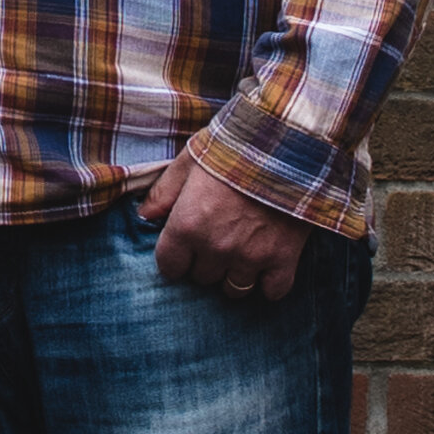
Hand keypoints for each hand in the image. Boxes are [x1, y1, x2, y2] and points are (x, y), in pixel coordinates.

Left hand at [141, 154, 305, 302]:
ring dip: (235, 275)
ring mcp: (250, 256)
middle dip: (206, 262)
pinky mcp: (283, 258)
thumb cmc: (235, 147)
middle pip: (203, 278)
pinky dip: (270, 283)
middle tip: (218, 240)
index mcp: (187, 225)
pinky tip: (269, 266)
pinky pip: (272, 291)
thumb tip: (145, 215)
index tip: (185, 248)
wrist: (288, 142)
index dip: (176, 258)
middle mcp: (215, 247)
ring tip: (242, 253)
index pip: (170, 266)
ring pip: (234, 290)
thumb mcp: (190, 161)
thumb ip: (164, 191)